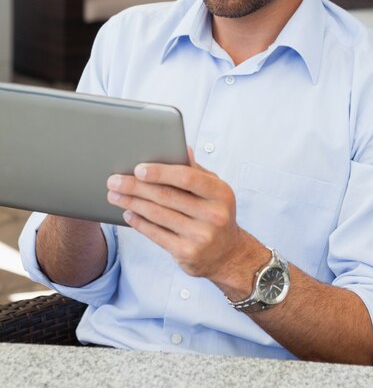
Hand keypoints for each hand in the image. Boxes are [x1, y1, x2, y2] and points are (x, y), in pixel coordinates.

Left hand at [107, 148, 246, 282]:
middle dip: (135, 187)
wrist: (228, 254)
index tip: (138, 168)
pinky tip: (128, 213)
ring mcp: (201, 236)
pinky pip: (156, 234)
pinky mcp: (187, 253)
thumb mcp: (214, 190)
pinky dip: (139, 223)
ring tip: (114, 195)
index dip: (161, 172)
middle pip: (166, 196)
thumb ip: (197, 171)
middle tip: (114, 180)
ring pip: (157, 215)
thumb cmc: (216, 212)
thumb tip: (183, 148)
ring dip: (132, 203)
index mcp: (220, 193)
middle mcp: (213, 215)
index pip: (187, 178)